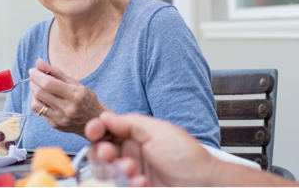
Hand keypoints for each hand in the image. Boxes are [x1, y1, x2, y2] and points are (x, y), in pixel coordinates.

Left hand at [29, 58, 112, 136]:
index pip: (48, 84)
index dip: (37, 75)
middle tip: (34, 77)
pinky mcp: (56, 125)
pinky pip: (40, 112)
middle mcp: (68, 109)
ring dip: (33, 94)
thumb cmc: (85, 98)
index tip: (32, 70)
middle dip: (33, 82)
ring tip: (39, 88)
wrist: (95, 120)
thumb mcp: (75, 83)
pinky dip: (39, 103)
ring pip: (35, 105)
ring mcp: (61, 119)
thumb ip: (56, 72)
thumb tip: (39, 62)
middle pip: (40, 93)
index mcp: (75, 95)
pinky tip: (45, 99)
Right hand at [85, 112, 218, 186]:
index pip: (107, 131)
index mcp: (135, 136)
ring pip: (105, 172)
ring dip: (113, 170)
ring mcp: (131, 174)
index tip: (94, 130)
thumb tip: (105, 117)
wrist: (205, 185)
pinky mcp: (135, 187)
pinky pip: (117, 187)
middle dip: (100, 152)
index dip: (97, 130)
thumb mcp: (159, 131)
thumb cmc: (187, 157)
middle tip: (108, 154)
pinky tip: (142, 182)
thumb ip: (130, 123)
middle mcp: (131, 154)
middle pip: (100, 153)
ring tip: (131, 169)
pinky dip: (127, 184)